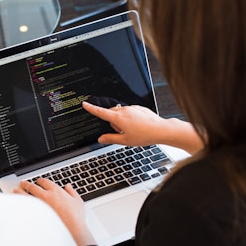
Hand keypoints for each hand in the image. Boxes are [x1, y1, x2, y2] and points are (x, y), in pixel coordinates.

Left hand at [14, 178, 96, 245]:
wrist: (71, 229)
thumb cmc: (75, 217)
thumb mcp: (77, 201)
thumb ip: (72, 192)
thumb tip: (68, 187)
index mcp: (56, 191)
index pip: (45, 182)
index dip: (41, 180)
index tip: (38, 181)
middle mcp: (46, 196)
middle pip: (33, 187)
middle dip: (27, 184)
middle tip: (23, 183)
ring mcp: (39, 205)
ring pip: (26, 195)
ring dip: (20, 192)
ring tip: (16, 190)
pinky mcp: (36, 214)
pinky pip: (26, 207)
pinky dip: (21, 204)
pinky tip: (17, 204)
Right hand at [82, 102, 202, 153]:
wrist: (161, 130)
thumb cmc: (144, 135)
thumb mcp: (125, 141)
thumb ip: (110, 139)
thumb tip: (101, 139)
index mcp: (118, 118)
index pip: (101, 112)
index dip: (91, 108)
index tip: (85, 104)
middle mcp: (124, 110)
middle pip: (111, 113)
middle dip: (112, 122)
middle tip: (121, 132)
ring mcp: (132, 108)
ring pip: (120, 113)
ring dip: (121, 120)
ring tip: (132, 130)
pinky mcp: (139, 108)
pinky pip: (129, 112)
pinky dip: (130, 118)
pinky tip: (138, 126)